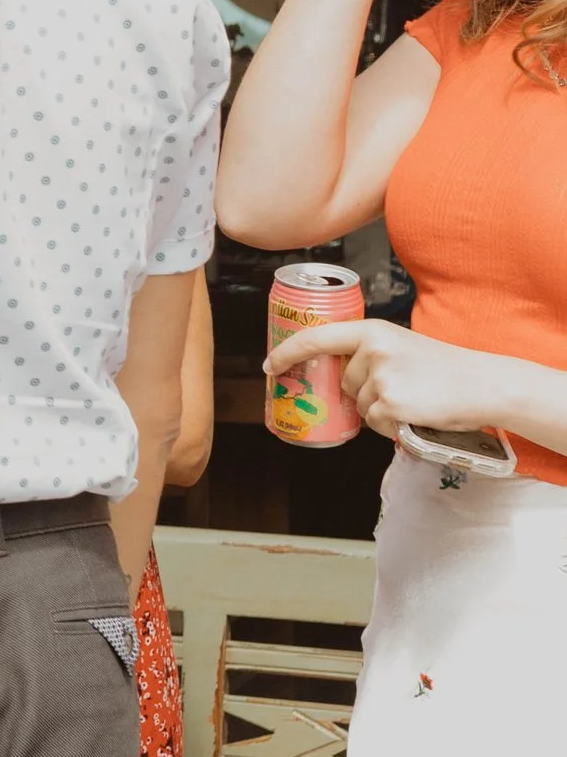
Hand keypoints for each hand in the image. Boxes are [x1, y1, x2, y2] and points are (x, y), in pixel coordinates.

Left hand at [266, 316, 520, 445]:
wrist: (484, 384)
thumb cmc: (446, 368)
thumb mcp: (402, 346)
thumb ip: (370, 353)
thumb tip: (337, 375)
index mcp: (373, 330)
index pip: (316, 337)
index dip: (287, 352)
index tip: (271, 365)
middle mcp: (372, 350)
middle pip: (344, 383)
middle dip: (363, 393)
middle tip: (402, 389)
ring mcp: (380, 378)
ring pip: (360, 406)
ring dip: (380, 411)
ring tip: (413, 400)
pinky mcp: (390, 405)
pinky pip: (375, 424)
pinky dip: (392, 426)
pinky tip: (415, 413)